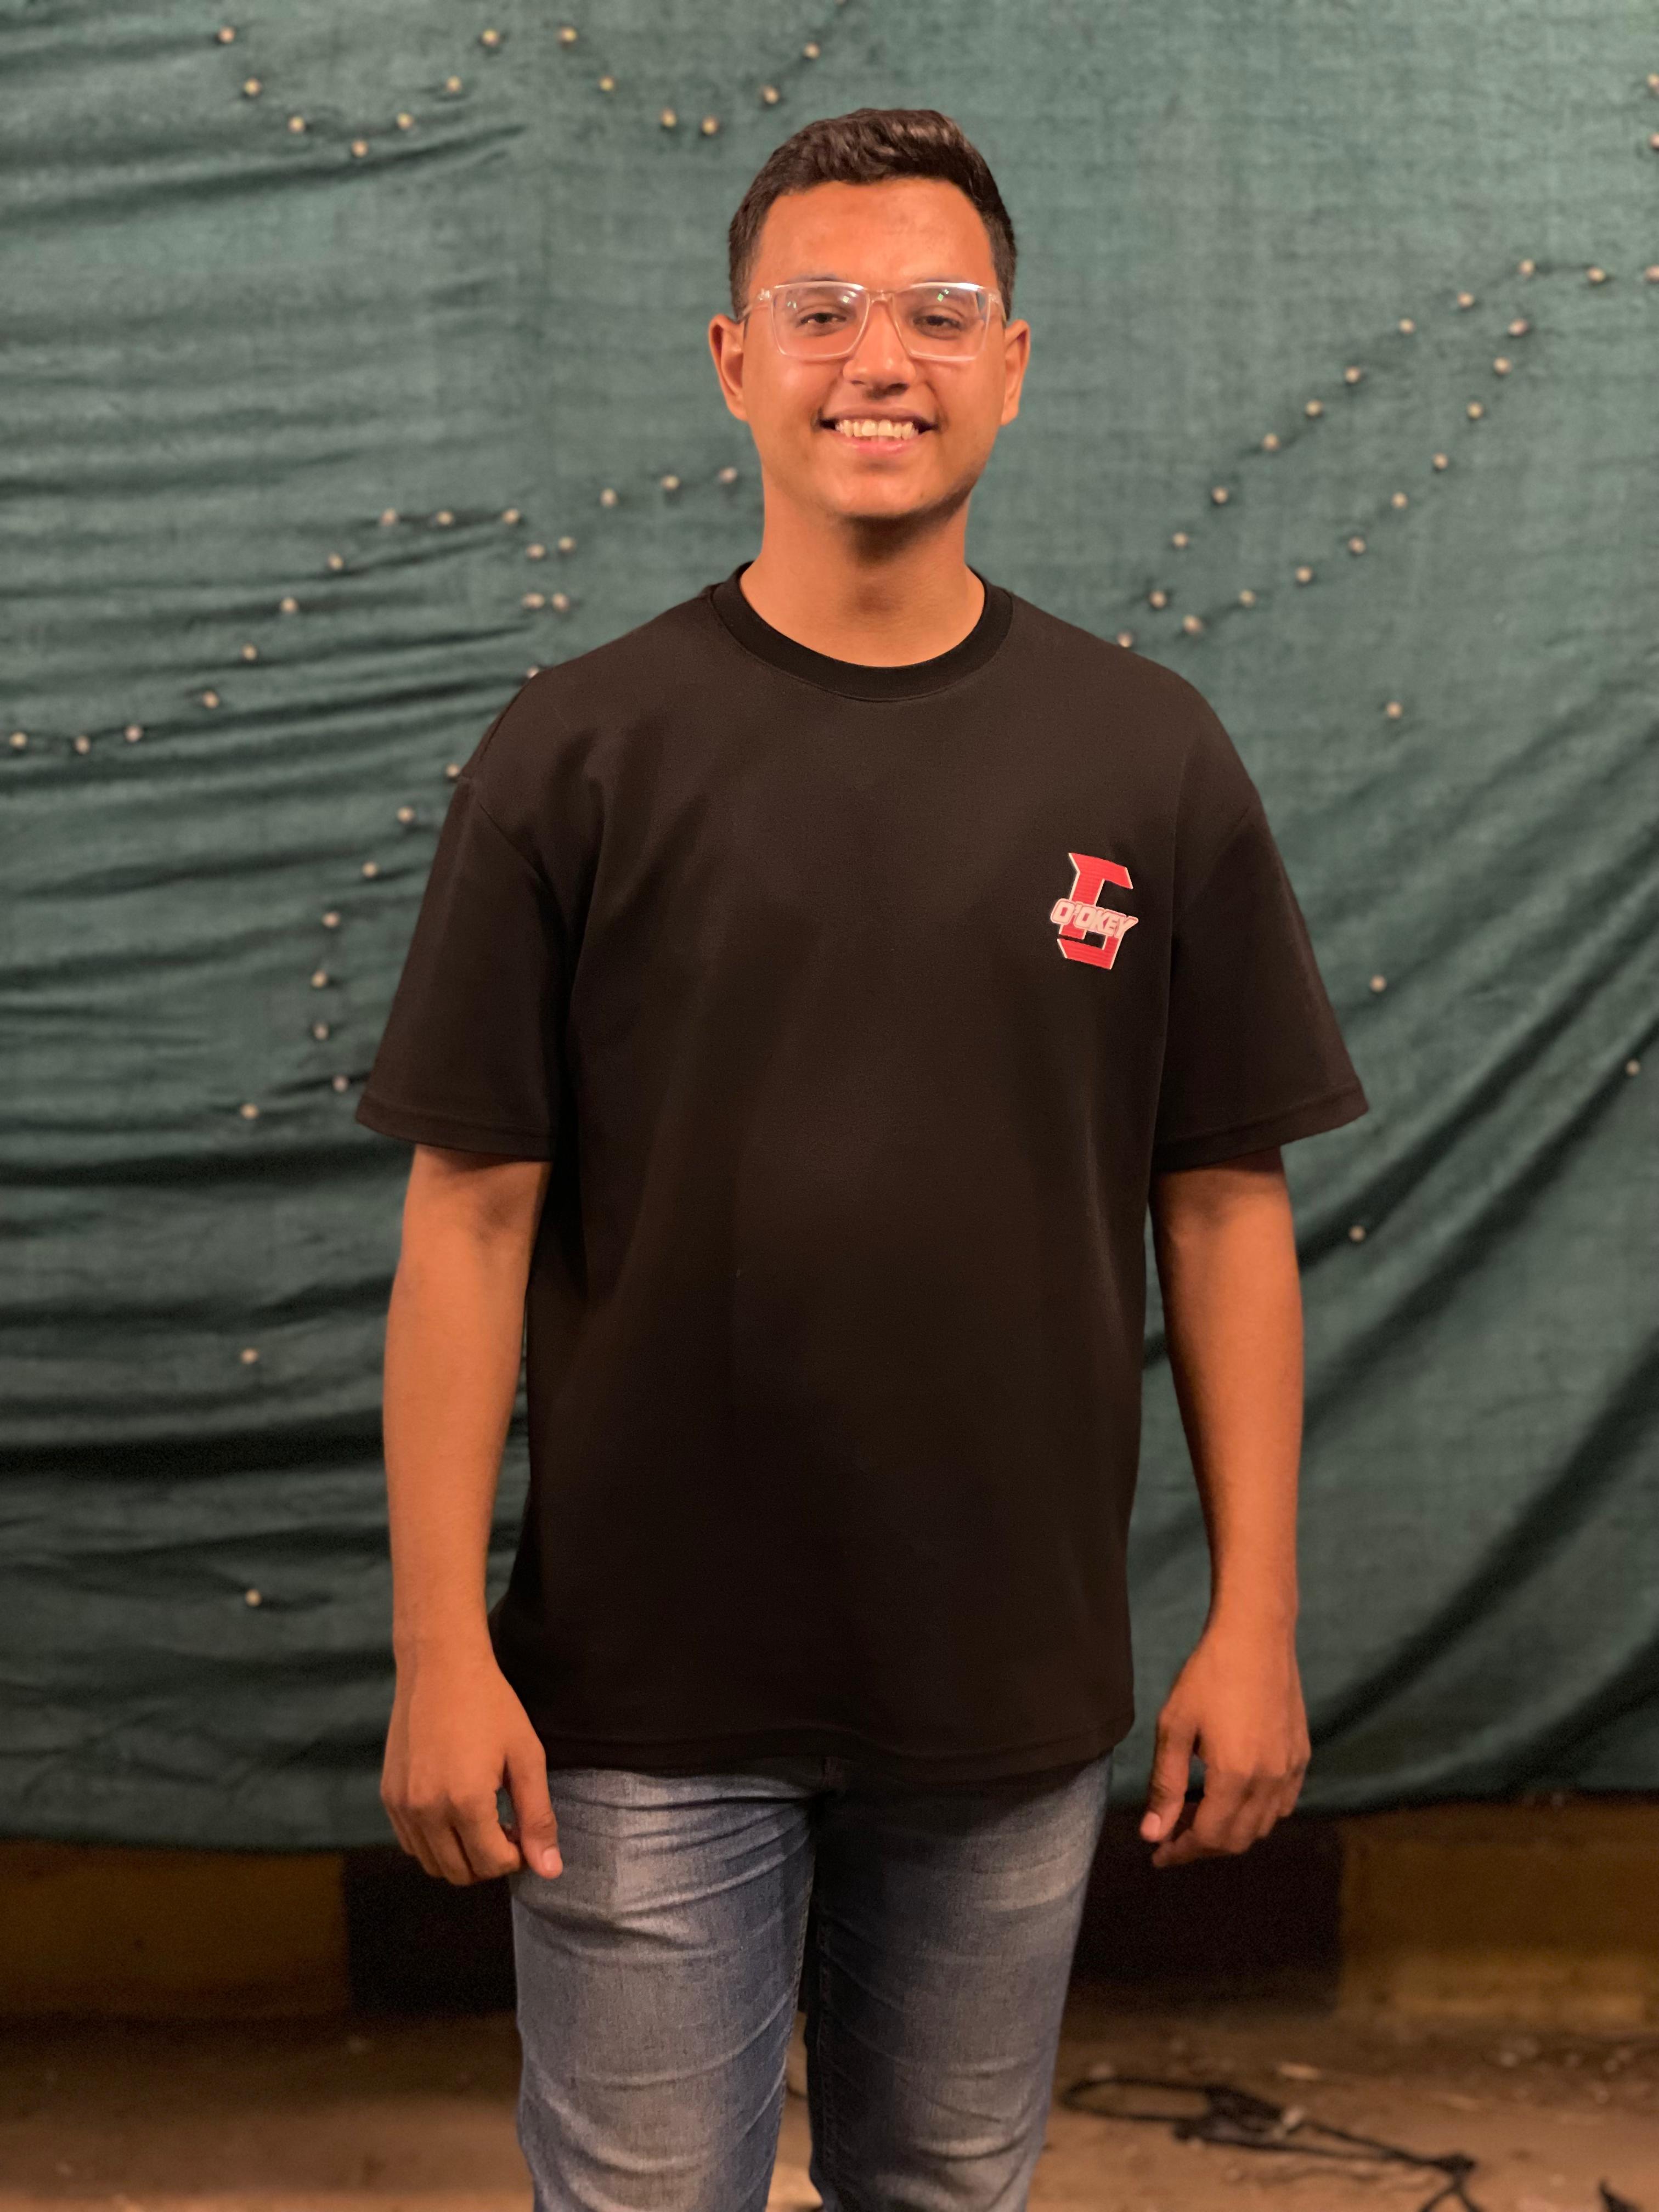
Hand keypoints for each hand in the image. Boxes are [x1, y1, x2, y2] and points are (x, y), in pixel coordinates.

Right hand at [381, 1641, 562, 1884]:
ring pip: (433, 1864)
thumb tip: (549, 1871)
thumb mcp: (526, 1756)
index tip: (525, 1831)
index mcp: (465, 1802)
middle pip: (461, 1873)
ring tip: (483, 1820)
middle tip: (507, 1829)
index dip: (517, 1856)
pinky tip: (455, 1812)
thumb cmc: (490, 1705)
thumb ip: (538, 1816)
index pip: (493, 1864)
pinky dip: (435, 1843)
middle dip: (490, 1861)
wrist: (440, 1666)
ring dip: (461, 1856)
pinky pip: (411, 1843)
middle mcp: (427, 1811)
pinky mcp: (389, 1796)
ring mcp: (402, 1805)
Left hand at [1138, 1620, 1308, 1868]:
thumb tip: (1152, 1833)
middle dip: (1201, 1845)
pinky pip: (1282, 1805)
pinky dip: (1257, 1815)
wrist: (1256, 1636)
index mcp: (1235, 1777)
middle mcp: (1269, 1781)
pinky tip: (1234, 1798)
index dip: (1180, 1851)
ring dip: (1229, 1831)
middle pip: (1236, 1839)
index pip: (1209, 1837)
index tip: (1157, 1852)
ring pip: (1261, 1826)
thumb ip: (1165, 1785)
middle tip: (1172, 1832)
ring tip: (1197, 1814)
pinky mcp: (1301, 1756)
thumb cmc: (1208, 1675)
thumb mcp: (1175, 1727)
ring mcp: (1290, 1770)